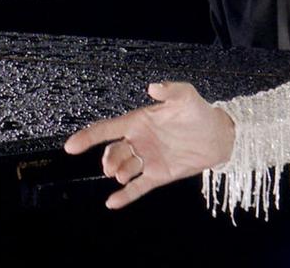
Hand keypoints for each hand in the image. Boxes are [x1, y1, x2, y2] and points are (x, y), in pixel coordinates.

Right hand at [63, 81, 235, 208]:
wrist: (219, 136)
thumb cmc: (199, 111)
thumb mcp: (186, 96)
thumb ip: (170, 90)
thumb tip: (153, 87)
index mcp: (139, 121)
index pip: (108, 129)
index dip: (88, 137)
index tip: (70, 146)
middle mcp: (139, 141)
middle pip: (113, 152)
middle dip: (108, 160)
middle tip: (111, 166)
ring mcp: (147, 159)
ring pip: (124, 168)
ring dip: (119, 173)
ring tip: (123, 174)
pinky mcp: (158, 175)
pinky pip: (138, 187)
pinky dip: (125, 196)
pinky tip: (112, 203)